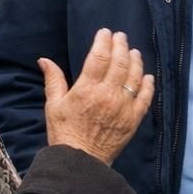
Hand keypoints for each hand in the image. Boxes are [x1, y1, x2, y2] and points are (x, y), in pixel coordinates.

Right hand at [40, 29, 153, 164]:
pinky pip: (145, 98)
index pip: (99, 56)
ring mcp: (123, 107)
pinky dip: (148, 85)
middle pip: (119, 62)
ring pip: (134, 76)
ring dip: (135, 61)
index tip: (105, 33)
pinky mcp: (133, 120)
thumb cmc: (64, 132)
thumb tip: (44, 60)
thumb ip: (53, 79)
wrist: (80, 161)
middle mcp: (107, 95)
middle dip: (121, 45)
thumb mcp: (53, 105)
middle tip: (121, 37)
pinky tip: (148, 76)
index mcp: (87, 89)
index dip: (104, 41)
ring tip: (134, 52)